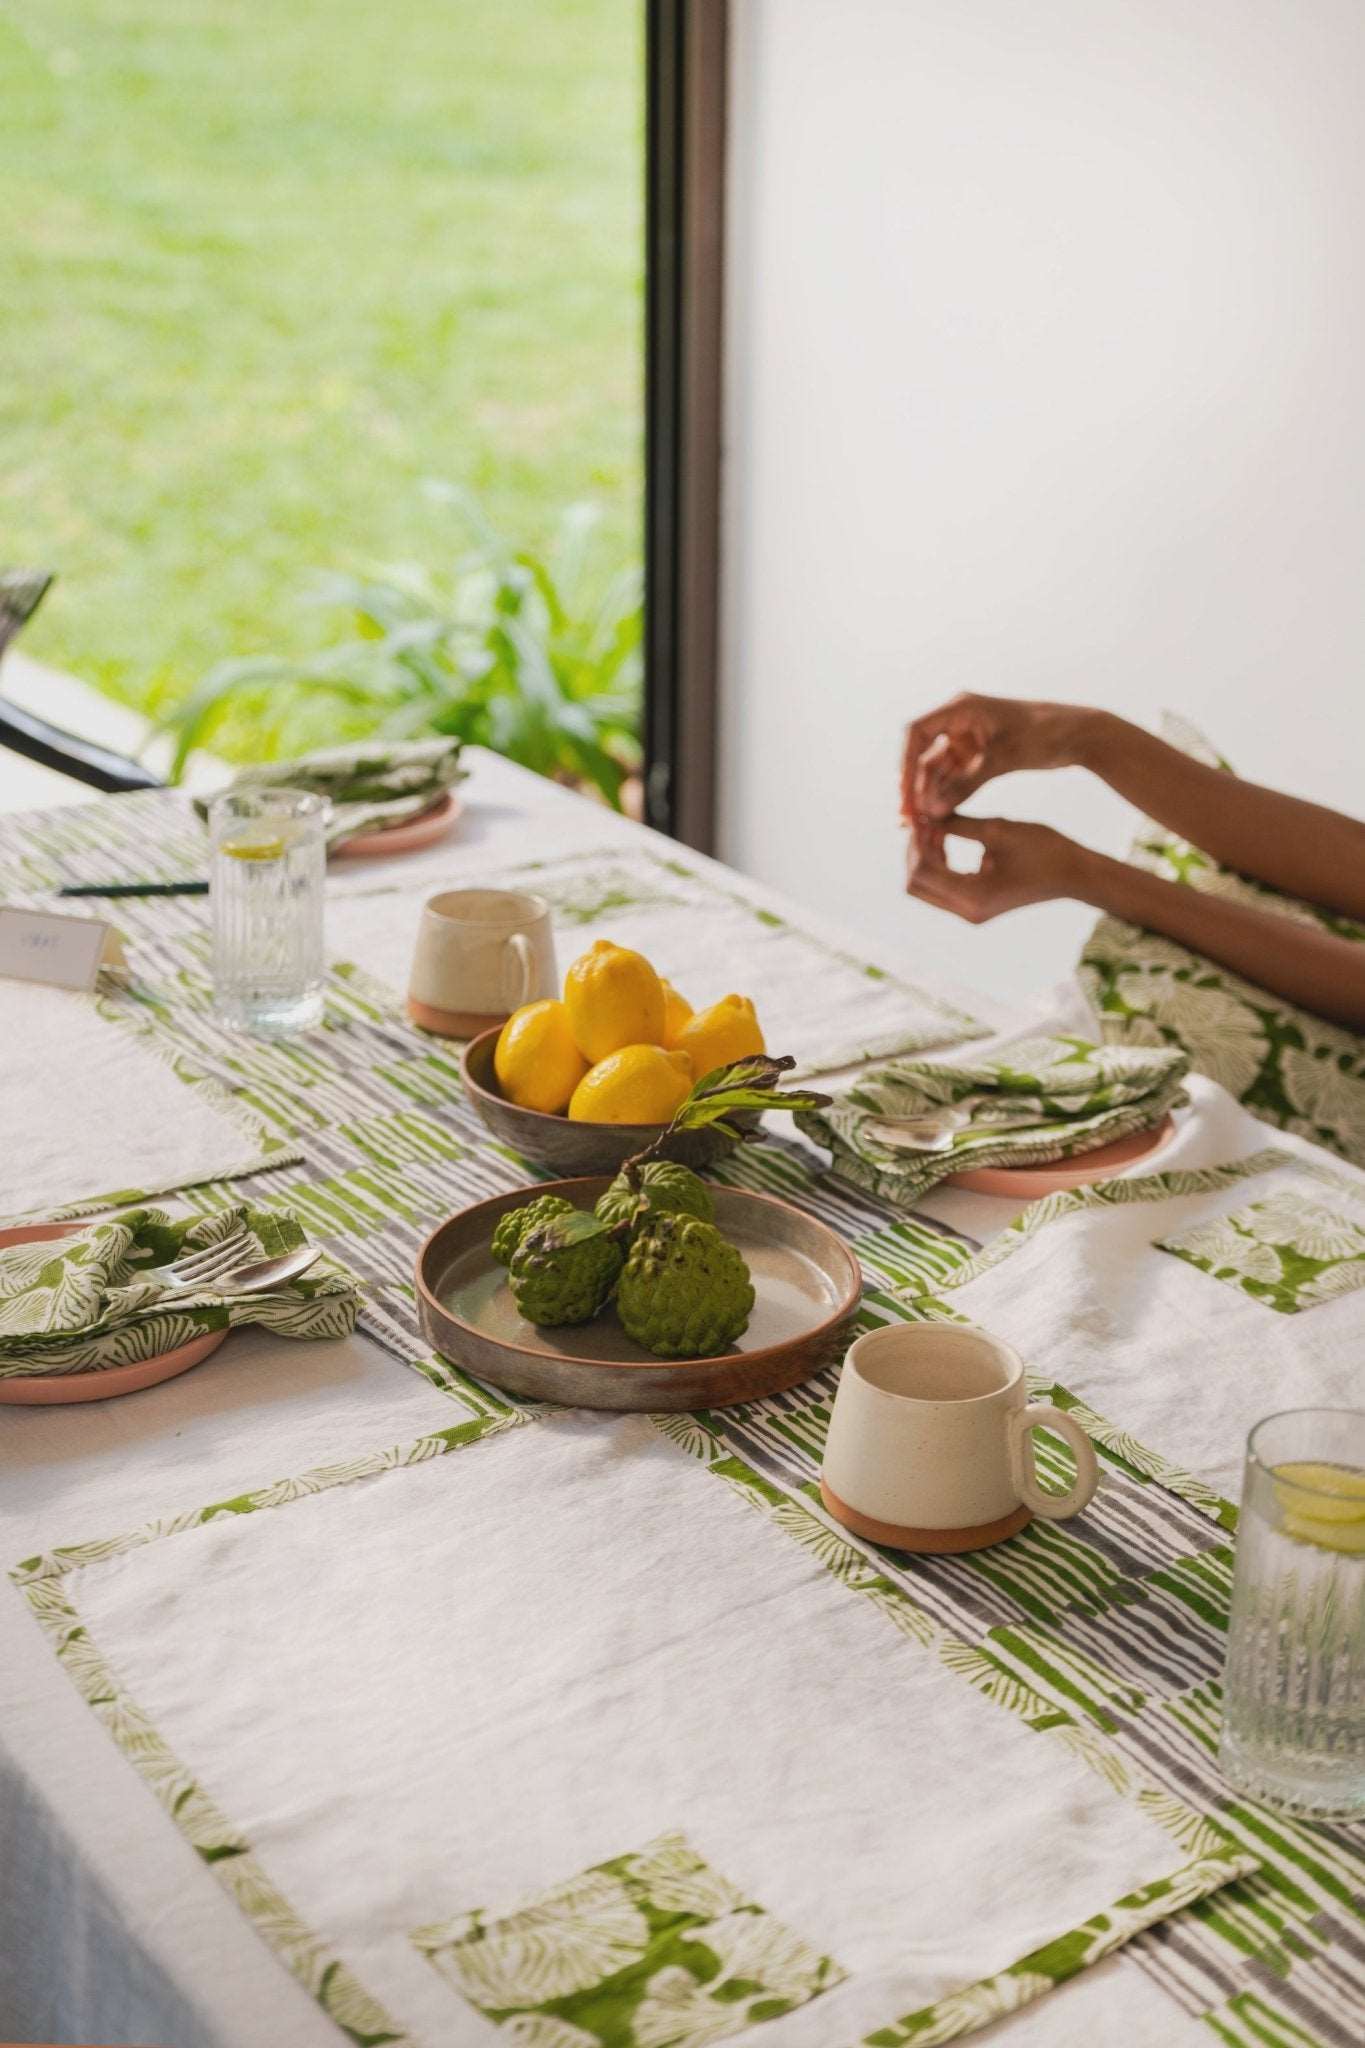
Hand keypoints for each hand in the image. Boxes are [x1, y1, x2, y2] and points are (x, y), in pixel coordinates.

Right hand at [900, 693, 1094, 821]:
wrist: (1078, 735)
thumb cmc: (1044, 736)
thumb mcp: (1003, 760)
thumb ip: (966, 784)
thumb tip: (932, 811)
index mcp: (962, 707)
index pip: (916, 732)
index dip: (905, 763)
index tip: (904, 794)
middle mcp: (958, 719)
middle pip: (921, 753)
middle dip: (913, 786)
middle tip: (907, 818)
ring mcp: (966, 737)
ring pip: (935, 768)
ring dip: (928, 794)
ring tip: (920, 824)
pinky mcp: (976, 753)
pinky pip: (952, 775)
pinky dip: (946, 795)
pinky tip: (938, 817)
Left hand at [905, 816, 1090, 923]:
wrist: (1076, 875)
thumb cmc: (1045, 850)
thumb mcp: (999, 829)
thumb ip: (959, 823)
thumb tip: (925, 813)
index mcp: (973, 897)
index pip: (921, 871)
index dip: (915, 841)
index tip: (923, 814)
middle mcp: (967, 912)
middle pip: (915, 885)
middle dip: (914, 850)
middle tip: (925, 820)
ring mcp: (971, 912)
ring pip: (925, 886)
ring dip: (925, 855)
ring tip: (937, 824)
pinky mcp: (976, 905)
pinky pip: (942, 886)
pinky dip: (938, 862)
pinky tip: (947, 836)